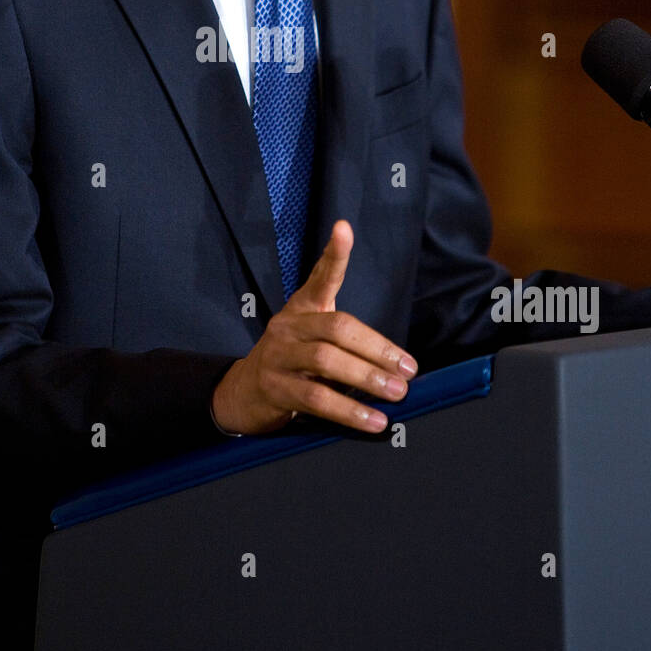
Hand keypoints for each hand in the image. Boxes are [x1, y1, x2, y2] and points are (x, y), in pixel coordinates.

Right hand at [211, 220, 416, 434]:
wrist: (242, 393)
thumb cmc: (292, 363)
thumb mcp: (313, 340)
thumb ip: (347, 341)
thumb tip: (397, 363)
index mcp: (302, 308)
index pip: (321, 277)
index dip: (334, 254)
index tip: (344, 230)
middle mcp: (288, 326)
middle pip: (337, 328)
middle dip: (377, 349)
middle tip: (407, 369)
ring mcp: (278, 356)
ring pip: (327, 362)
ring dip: (367, 378)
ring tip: (396, 392)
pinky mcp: (274, 388)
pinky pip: (317, 399)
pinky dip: (349, 411)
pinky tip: (373, 420)